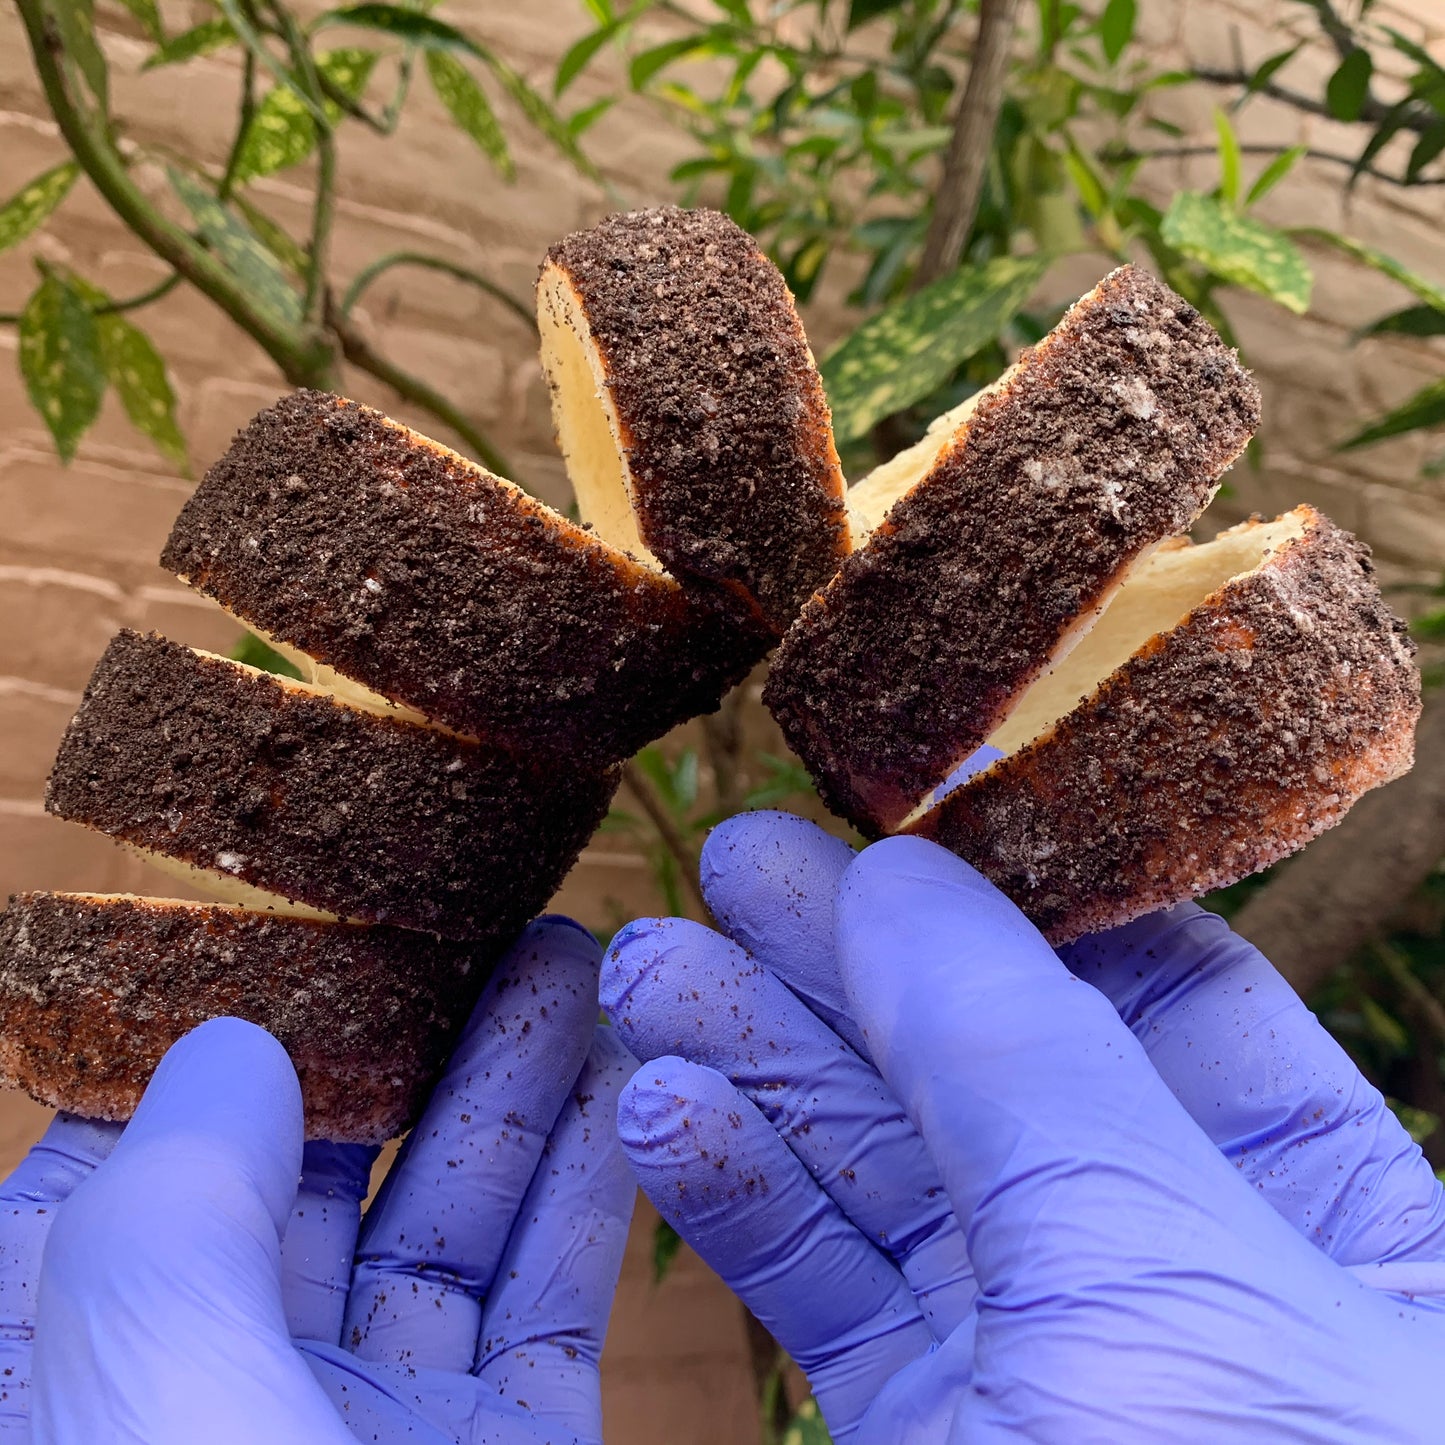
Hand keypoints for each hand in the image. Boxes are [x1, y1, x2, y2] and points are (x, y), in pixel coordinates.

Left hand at [0, 916, 635, 1444]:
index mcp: (97, 1382)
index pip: (118, 1181)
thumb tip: (235, 1047)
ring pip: (451, 1224)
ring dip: (517, 1086)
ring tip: (571, 955)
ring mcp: (379, 1436)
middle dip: (402, 1038)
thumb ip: (176, 1200)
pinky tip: (624, 1079)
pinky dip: (590, 1190)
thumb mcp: (150, 1386)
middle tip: (469, 917)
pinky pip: (551, 1301)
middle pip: (318, 1178)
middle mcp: (233, 1397)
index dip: (192, 1046)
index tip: (278, 928)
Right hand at [604, 810, 1444, 1442]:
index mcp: (1348, 1236)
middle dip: (846, 971)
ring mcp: (1065, 1387)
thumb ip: (1023, 1055)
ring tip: (641, 977)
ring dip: (761, 1076)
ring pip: (895, 1186)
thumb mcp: (1160, 1282)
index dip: (1017, 894)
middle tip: (715, 869)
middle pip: (998, 1075)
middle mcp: (1202, 1295)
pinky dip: (746, 1211)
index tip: (883, 817)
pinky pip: (840, 1307)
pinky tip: (660, 1121)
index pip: (1166, 995)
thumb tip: (905, 872)